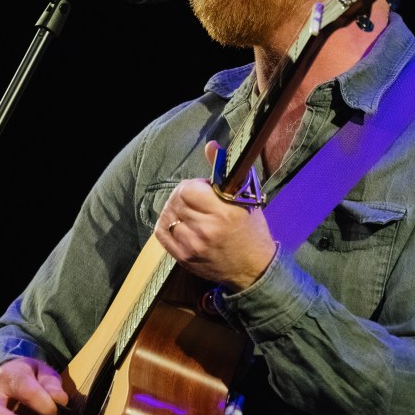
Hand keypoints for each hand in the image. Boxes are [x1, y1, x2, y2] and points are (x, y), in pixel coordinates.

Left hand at [155, 141, 276, 290]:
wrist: (253, 269)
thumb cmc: (251, 230)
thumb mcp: (244, 197)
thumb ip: (223, 170)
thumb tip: (209, 145)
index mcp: (224, 211)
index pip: (188, 189)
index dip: (192, 185)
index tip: (202, 189)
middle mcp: (207, 229)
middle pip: (177, 201)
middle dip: (183, 196)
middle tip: (195, 200)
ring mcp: (193, 245)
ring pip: (168, 215)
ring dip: (175, 209)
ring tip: (188, 212)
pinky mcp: (184, 258)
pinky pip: (161, 233)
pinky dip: (166, 224)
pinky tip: (178, 223)